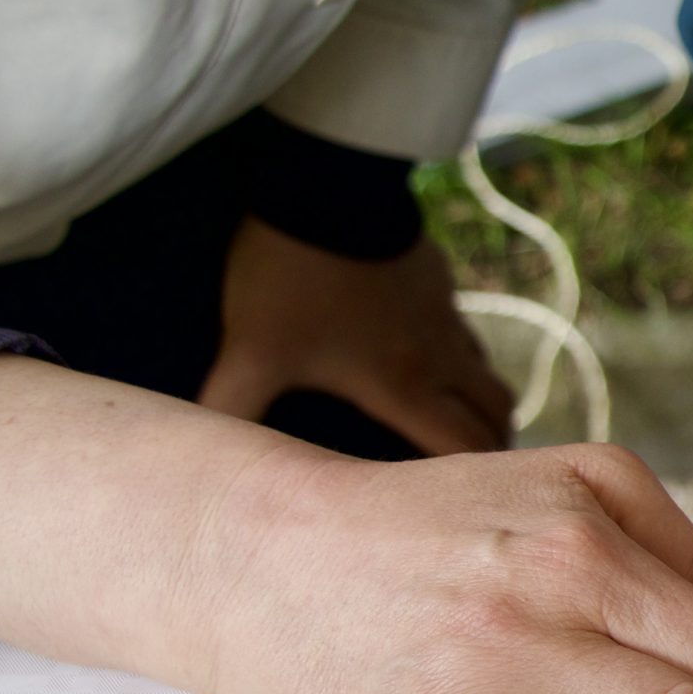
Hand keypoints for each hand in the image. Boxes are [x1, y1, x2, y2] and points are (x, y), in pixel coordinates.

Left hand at [200, 216, 514, 454]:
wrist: (323, 187)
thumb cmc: (290, 276)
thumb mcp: (249, 350)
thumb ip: (229, 407)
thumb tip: (196, 459)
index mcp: (404, 386)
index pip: (465, 449)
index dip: (474, 484)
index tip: (467, 505)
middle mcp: (440, 357)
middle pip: (496, 414)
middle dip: (493, 448)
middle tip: (476, 478)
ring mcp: (446, 316)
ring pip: (488, 374)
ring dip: (481, 405)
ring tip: (460, 426)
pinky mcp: (440, 283)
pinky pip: (465, 334)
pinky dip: (461, 360)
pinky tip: (430, 360)